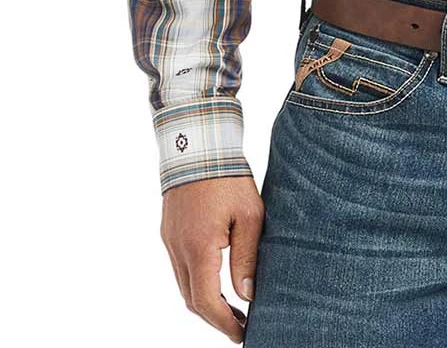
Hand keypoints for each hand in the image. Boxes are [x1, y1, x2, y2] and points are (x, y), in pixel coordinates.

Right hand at [160, 176, 264, 342]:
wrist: (197, 145)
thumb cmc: (228, 177)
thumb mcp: (250, 216)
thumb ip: (246, 257)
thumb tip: (247, 294)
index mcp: (199, 249)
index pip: (206, 302)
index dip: (224, 323)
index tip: (242, 334)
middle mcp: (178, 250)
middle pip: (192, 300)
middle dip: (215, 318)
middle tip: (240, 326)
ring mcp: (170, 241)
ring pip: (184, 285)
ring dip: (205, 301)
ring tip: (232, 308)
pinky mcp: (169, 232)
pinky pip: (180, 268)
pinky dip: (196, 282)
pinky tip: (215, 280)